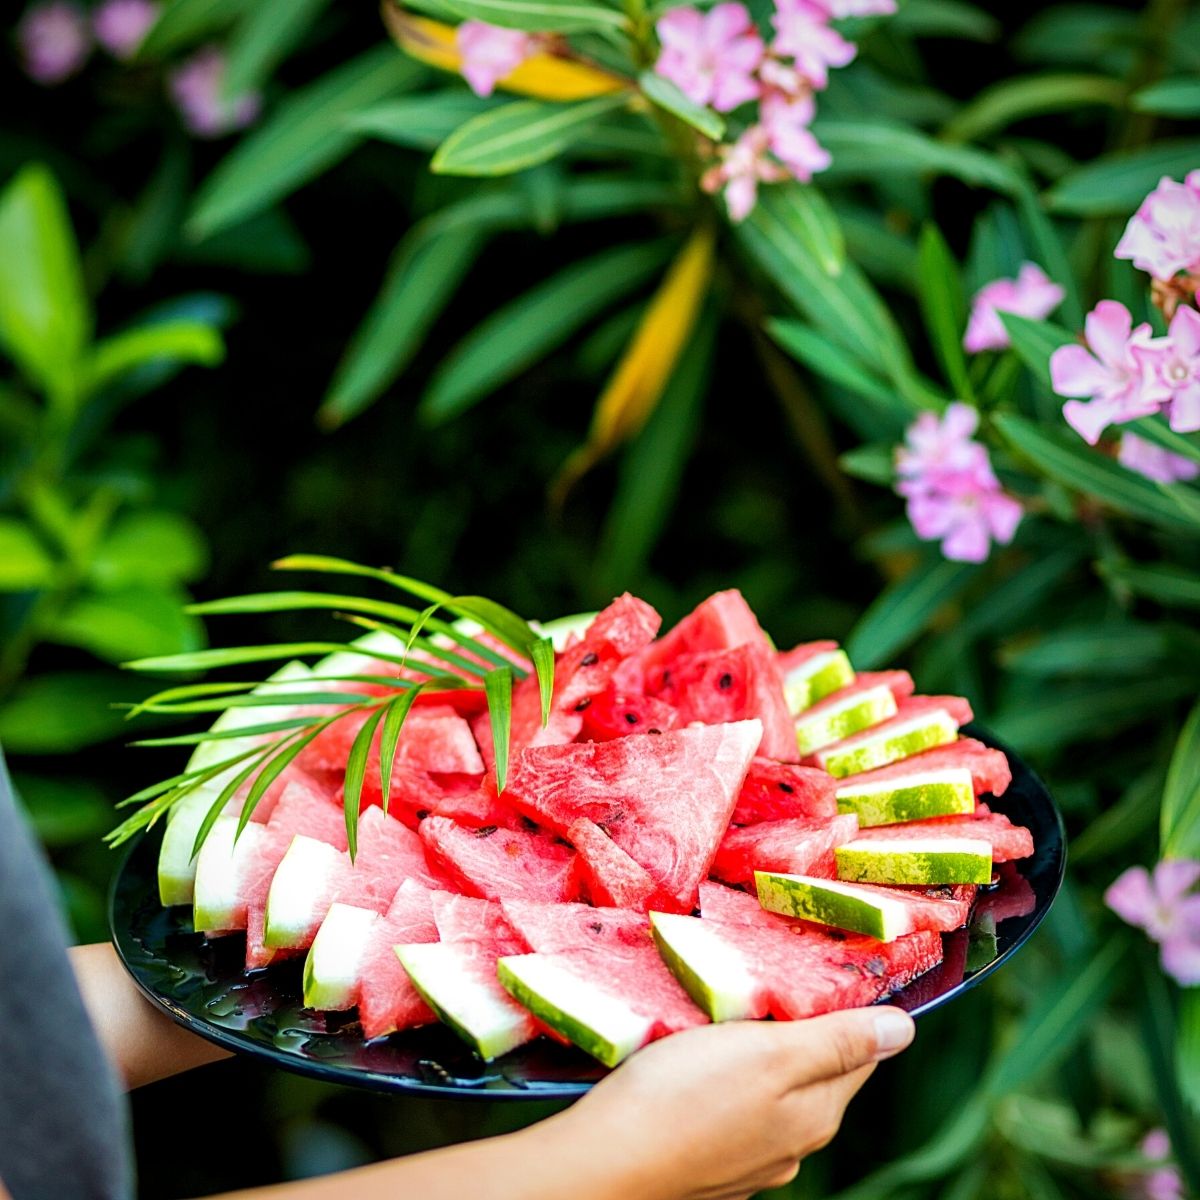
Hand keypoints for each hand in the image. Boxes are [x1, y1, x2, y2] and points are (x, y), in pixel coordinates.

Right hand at [544, 1007, 914, 1199]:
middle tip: (764, 983)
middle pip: (816, 1072)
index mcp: (816, 1114)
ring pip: (773, 1092)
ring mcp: (749, 1161)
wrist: (605, 1161)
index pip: (859, 1052)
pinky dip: (726, 1083)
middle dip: (800, 1028)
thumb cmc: (682, 1096)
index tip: (820, 969)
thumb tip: (906, 1031)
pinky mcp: (710, 1164)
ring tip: (724, 1017)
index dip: (846, 1007)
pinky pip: (734, 1112)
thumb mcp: (769, 1052)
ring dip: (759, 1054)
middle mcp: (793, 1146)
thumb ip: (838, 1041)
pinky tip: (695, 1065)